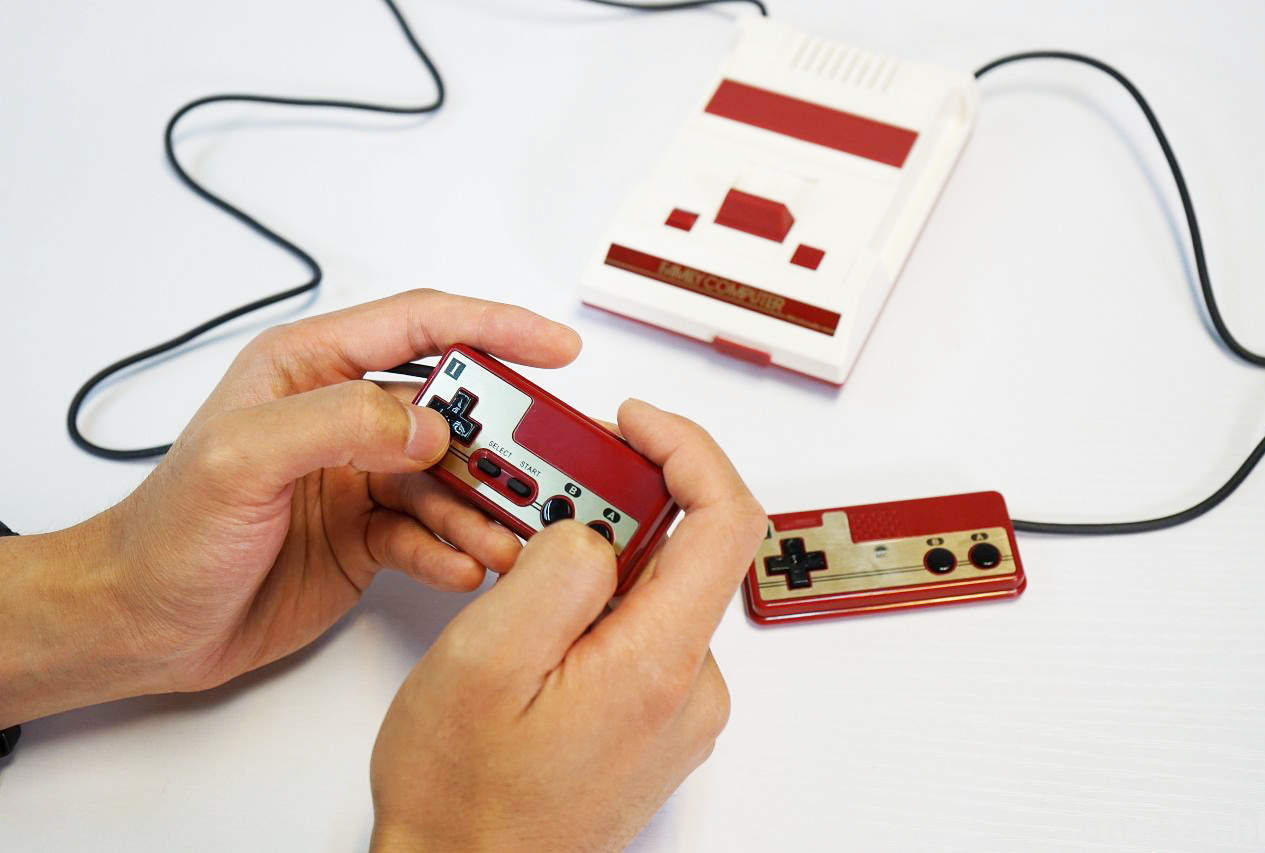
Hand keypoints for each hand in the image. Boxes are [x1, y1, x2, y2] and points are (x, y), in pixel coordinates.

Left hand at [0, 290, 580, 724]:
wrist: (141, 624)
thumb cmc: (167, 533)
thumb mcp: (240, 458)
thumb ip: (338, 424)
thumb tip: (431, 425)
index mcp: (310, 368)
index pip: (422, 327)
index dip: (496, 329)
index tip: (555, 347)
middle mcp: (342, 416)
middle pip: (452, 408)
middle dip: (502, 439)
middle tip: (545, 470)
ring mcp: (359, 477)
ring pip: (450, 479)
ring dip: (483, 509)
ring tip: (505, 540)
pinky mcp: (366, 534)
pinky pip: (429, 535)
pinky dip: (452, 550)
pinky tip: (461, 568)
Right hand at [369, 399, 766, 851]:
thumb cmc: (464, 798)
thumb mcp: (486, 658)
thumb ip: (555, 567)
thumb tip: (593, 525)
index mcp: (659, 663)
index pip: (726, 519)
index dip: (687, 450)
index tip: (635, 424)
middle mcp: (688, 687)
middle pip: (684, 548)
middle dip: (613, 504)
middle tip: (539, 496)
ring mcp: (674, 707)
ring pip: (654, 588)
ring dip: (595, 556)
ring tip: (519, 569)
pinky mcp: (653, 719)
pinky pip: (640, 629)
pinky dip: (596, 600)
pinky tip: (536, 618)